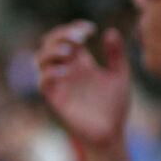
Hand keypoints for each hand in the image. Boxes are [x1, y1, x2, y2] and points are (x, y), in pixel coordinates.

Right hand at [36, 21, 131, 151]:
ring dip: (52, 51)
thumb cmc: (114, 106)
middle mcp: (67, 69)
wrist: (111, 132)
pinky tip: (65, 71)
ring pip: (40, 59)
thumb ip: (116, 55)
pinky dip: (50, 73)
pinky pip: (43, 82)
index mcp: (81, 63)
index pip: (69, 37)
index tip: (91, 29)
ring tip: (70, 51)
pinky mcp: (56, 98)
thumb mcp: (120, 77)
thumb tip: (111, 31)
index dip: (75, 28)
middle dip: (62, 35)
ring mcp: (60, 83)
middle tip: (81, 38)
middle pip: (51, 43)